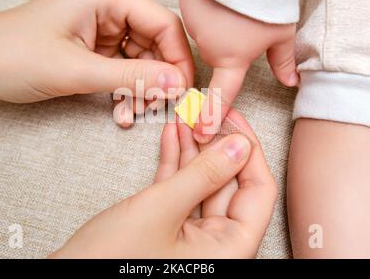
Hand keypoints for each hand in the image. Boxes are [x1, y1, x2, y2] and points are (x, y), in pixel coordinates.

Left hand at [0, 0, 193, 126]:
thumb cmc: (12, 55)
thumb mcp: (78, 71)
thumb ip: (133, 77)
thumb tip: (178, 83)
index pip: (163, 23)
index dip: (178, 59)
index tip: (182, 92)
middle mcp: (108, 7)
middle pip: (156, 43)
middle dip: (157, 79)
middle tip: (156, 108)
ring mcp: (102, 27)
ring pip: (142, 60)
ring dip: (141, 90)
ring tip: (130, 114)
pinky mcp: (94, 46)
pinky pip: (124, 69)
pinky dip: (125, 91)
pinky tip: (119, 111)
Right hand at [51, 110, 276, 258]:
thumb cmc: (111, 259)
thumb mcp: (161, 208)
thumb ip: (204, 176)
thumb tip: (240, 145)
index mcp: (230, 249)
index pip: (258, 192)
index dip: (248, 150)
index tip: (232, 118)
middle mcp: (216, 245)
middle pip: (229, 184)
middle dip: (214, 144)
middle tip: (204, 111)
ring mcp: (191, 237)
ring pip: (202, 184)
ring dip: (192, 150)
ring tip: (185, 116)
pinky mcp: (167, 229)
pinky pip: (179, 192)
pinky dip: (175, 165)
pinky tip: (172, 136)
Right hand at [179, 0, 296, 143]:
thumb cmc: (268, 1)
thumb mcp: (281, 35)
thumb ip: (283, 62)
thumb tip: (290, 82)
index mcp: (231, 58)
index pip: (221, 95)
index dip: (210, 117)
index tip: (201, 133)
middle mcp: (208, 47)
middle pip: (214, 56)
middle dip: (226, 47)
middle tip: (241, 27)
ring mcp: (194, 25)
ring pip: (203, 35)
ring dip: (215, 27)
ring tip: (231, 9)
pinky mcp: (185, 4)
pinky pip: (194, 15)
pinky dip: (204, 10)